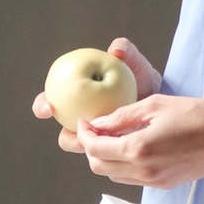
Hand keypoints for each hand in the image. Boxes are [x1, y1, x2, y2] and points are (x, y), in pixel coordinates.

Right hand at [32, 37, 161, 153]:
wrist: (160, 95)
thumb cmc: (139, 74)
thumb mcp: (133, 61)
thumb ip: (125, 50)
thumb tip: (115, 49)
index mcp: (73, 97)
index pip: (47, 101)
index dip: (42, 106)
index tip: (49, 107)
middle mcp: (80, 120)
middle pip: (64, 135)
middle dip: (69, 138)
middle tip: (84, 133)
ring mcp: (97, 137)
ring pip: (87, 149)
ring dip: (93, 147)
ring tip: (108, 139)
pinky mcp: (112, 149)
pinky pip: (108, 154)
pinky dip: (112, 151)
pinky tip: (124, 144)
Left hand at [75, 94, 203, 188]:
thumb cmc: (197, 115)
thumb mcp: (156, 105)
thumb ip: (123, 116)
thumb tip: (98, 123)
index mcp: (138, 148)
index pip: (95, 148)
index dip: (84, 135)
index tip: (85, 122)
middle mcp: (143, 170)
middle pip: (99, 167)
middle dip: (91, 148)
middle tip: (97, 130)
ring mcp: (153, 181)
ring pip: (114, 176)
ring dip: (107, 159)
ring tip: (115, 139)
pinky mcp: (164, 185)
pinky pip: (133, 179)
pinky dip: (125, 166)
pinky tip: (135, 148)